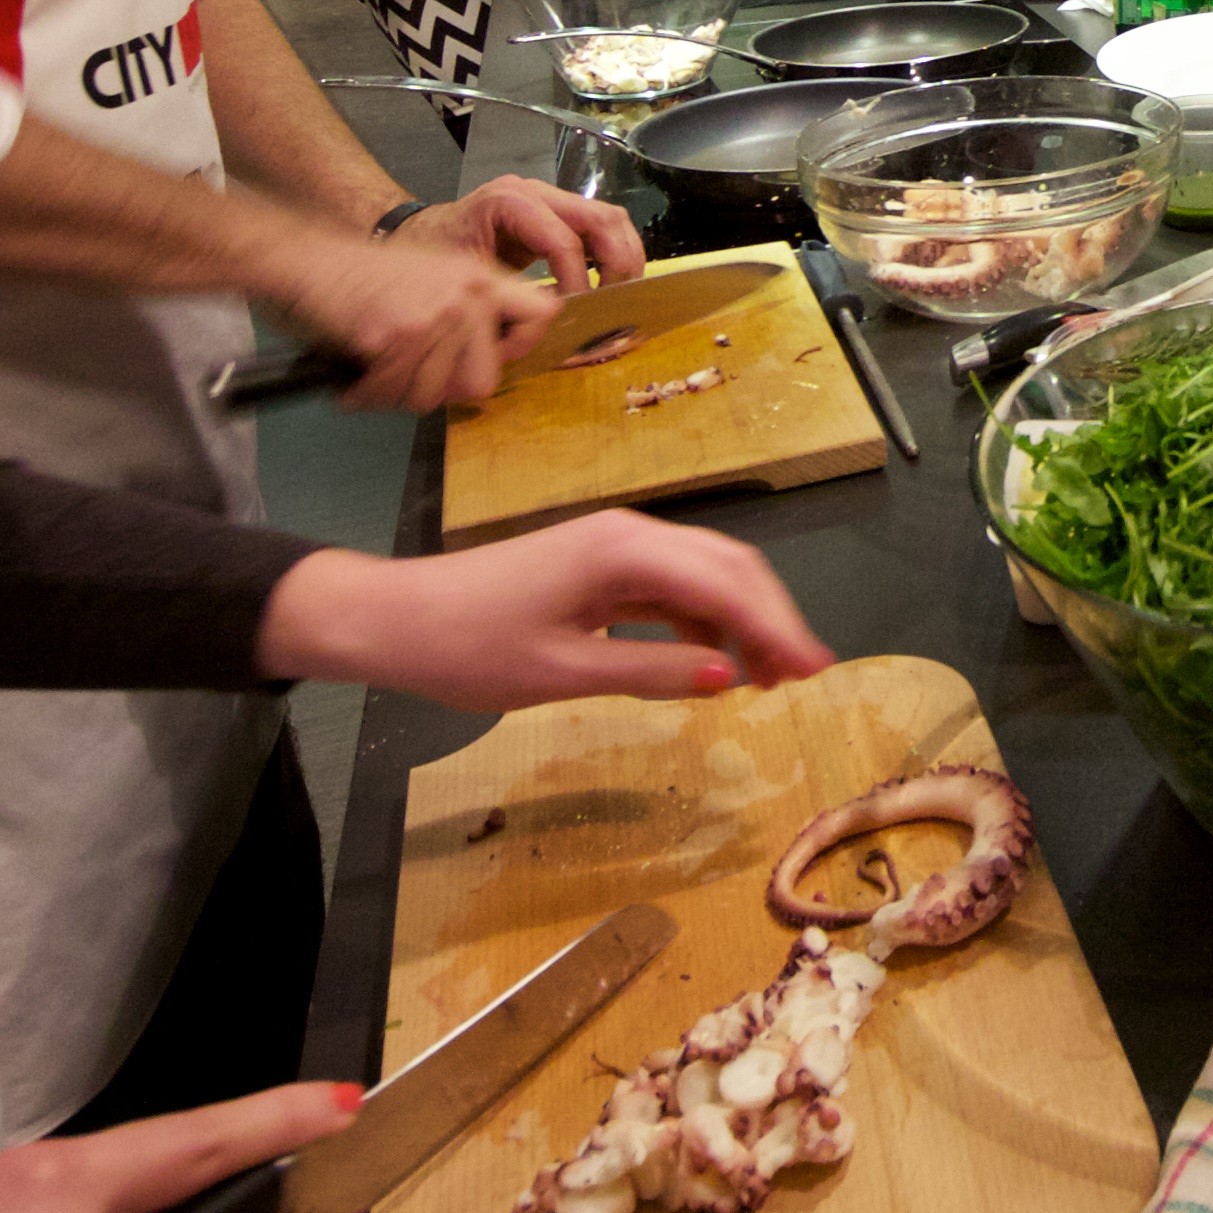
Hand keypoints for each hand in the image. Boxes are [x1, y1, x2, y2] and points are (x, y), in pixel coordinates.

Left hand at [261, 509, 831, 707]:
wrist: (396, 619)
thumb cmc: (469, 648)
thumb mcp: (561, 674)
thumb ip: (649, 672)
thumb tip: (728, 677)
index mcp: (623, 552)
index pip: (725, 586)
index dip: (776, 629)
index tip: (816, 672)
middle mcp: (630, 534)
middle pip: (728, 567)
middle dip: (772, 618)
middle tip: (804, 678)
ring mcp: (615, 547)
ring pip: (705, 574)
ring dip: (743, 620)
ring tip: (769, 678)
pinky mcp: (601, 566)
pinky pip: (673, 587)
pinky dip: (705, 622)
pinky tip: (715, 663)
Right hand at [264, 231, 554, 408]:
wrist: (310, 261)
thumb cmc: (364, 277)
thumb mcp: (435, 278)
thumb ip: (470, 315)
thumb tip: (491, 369)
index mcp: (480, 277)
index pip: (541, 315)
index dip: (522, 347)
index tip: (496, 359)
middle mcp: (465, 295)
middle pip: (482, 381)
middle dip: (441, 389)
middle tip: (408, 375)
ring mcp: (433, 316)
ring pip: (433, 395)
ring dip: (397, 393)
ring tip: (377, 369)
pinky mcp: (397, 336)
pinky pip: (393, 393)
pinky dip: (368, 394)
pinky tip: (357, 375)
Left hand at [405, 178, 644, 290]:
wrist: (419, 232)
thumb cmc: (434, 254)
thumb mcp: (463, 280)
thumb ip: (504, 300)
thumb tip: (547, 329)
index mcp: (509, 202)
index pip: (563, 241)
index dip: (577, 281)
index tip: (577, 313)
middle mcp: (536, 192)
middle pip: (601, 219)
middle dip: (617, 264)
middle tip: (615, 303)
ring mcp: (550, 198)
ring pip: (610, 218)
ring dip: (624, 257)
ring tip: (620, 295)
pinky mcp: (557, 212)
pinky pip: (600, 225)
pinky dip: (614, 253)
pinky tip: (609, 283)